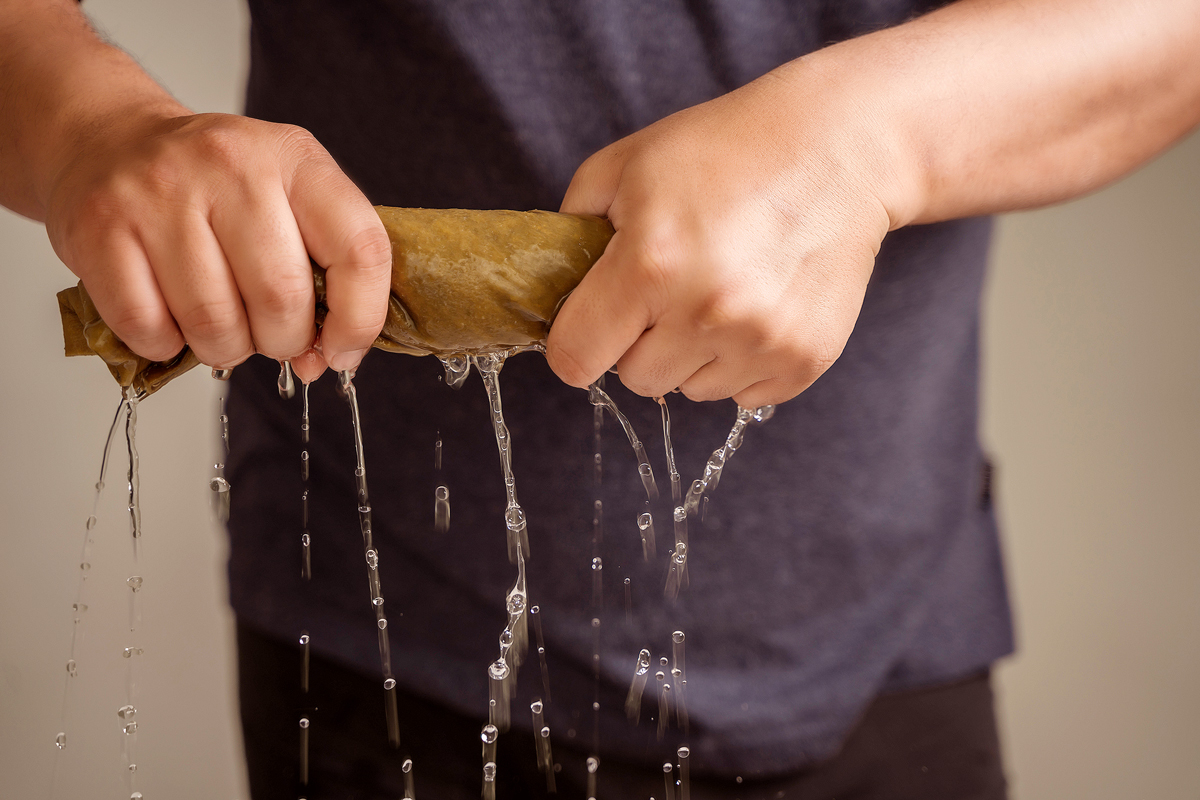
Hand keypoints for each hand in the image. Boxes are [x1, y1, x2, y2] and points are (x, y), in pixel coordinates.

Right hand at [43, 111, 390, 382]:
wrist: (109, 140)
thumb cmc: (213, 186)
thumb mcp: (287, 198)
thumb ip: (323, 271)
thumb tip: (326, 359)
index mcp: (294, 158)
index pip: (359, 250)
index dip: (360, 319)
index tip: (342, 349)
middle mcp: (229, 164)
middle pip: (281, 298)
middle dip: (283, 341)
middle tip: (268, 333)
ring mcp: (159, 193)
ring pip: (214, 323)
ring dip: (224, 349)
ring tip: (219, 325)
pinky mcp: (101, 227)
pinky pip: (148, 327)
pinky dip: (165, 343)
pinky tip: (169, 315)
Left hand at [548, 67, 899, 407]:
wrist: (838, 148)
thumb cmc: (724, 150)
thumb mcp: (624, 166)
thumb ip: (570, 232)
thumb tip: (550, 291)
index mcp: (650, 265)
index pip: (575, 359)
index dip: (573, 344)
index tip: (589, 325)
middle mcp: (706, 312)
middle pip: (634, 380)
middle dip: (638, 342)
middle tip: (666, 290)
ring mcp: (761, 341)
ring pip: (689, 391)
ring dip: (690, 354)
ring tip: (717, 291)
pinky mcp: (804, 359)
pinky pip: (743, 395)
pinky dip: (739, 362)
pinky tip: (754, 307)